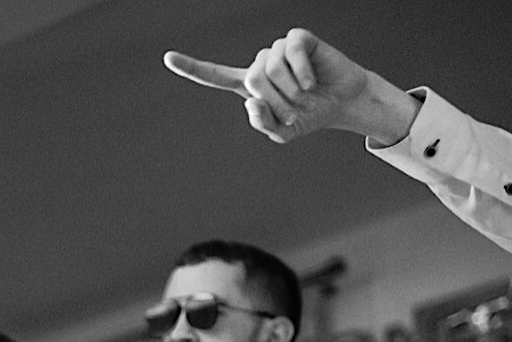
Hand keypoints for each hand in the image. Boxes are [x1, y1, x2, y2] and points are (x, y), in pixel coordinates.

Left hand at [163, 28, 417, 145]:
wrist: (342, 103)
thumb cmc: (310, 116)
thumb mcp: (283, 132)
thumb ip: (262, 123)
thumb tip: (251, 100)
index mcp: (251, 86)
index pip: (216, 76)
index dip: (193, 68)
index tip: (169, 58)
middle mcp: (262, 64)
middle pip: (253, 79)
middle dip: (276, 99)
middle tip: (295, 107)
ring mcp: (279, 50)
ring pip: (270, 67)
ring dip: (291, 89)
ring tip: (305, 93)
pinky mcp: (298, 39)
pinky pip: (291, 51)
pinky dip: (302, 71)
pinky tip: (311, 79)